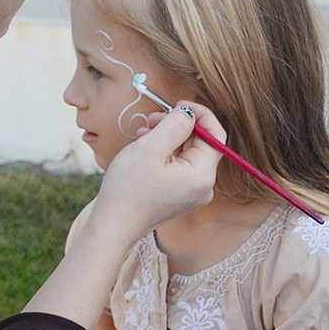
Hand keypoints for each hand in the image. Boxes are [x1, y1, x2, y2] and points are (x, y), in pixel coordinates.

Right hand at [90, 102, 223, 244]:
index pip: (215, 135)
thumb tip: (188, 113)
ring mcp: (192, 193)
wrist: (113, 225)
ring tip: (143, 134)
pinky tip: (145, 150)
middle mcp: (203, 186)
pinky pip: (179, 167)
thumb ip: (174, 125)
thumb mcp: (150, 148)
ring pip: (187, 154)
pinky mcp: (179, 196)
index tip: (179, 104)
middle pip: (200, 144)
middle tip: (152, 118)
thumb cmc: (128, 189)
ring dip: (168, 138)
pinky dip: (165, 153)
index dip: (200, 115)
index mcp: (201, 175)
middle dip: (178, 126)